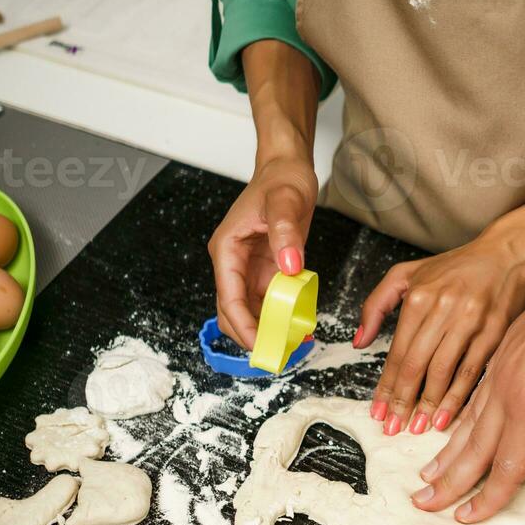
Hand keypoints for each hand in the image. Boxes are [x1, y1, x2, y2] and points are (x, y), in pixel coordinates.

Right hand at [208, 154, 316, 348]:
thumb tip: (289, 265)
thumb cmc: (281, 180)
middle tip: (278, 355)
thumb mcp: (286, 201)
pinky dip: (279, 318)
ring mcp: (247, 270)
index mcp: (227, 249)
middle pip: (232, 312)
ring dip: (266, 331)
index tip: (261, 345)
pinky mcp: (264, 271)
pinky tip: (298, 328)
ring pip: (249, 312)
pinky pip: (267, 303)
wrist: (286, 169)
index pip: (229, 298)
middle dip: (252, 336)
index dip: (243, 325)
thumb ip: (285, 233)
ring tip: (291, 347)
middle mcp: (232, 263)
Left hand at [355, 231, 524, 435]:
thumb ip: (377, 305)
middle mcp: (444, 308)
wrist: (507, 254)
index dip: (386, 386)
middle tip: (393, 427)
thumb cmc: (455, 268)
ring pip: (443, 371)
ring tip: (417, 427)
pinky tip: (446, 415)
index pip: (397, 351)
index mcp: (420, 297)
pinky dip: (458, 396)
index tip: (378, 411)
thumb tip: (359, 342)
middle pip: (417, 365)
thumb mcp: (407, 274)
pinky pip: (472, 370)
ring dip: (428, 404)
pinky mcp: (495, 332)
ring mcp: (471, 321)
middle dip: (402, 401)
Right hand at [412, 218, 524, 521]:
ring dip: (446, 451)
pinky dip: (460, 416)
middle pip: (473, 447)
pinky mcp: (504, 349)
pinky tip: (451, 429)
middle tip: (424, 504)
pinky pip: (476, 392)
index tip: (467, 518)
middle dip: (448, 481)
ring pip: (468, 418)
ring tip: (427, 474)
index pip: (505, 466)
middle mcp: (508, 389)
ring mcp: (502, 367)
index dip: (486, 497)